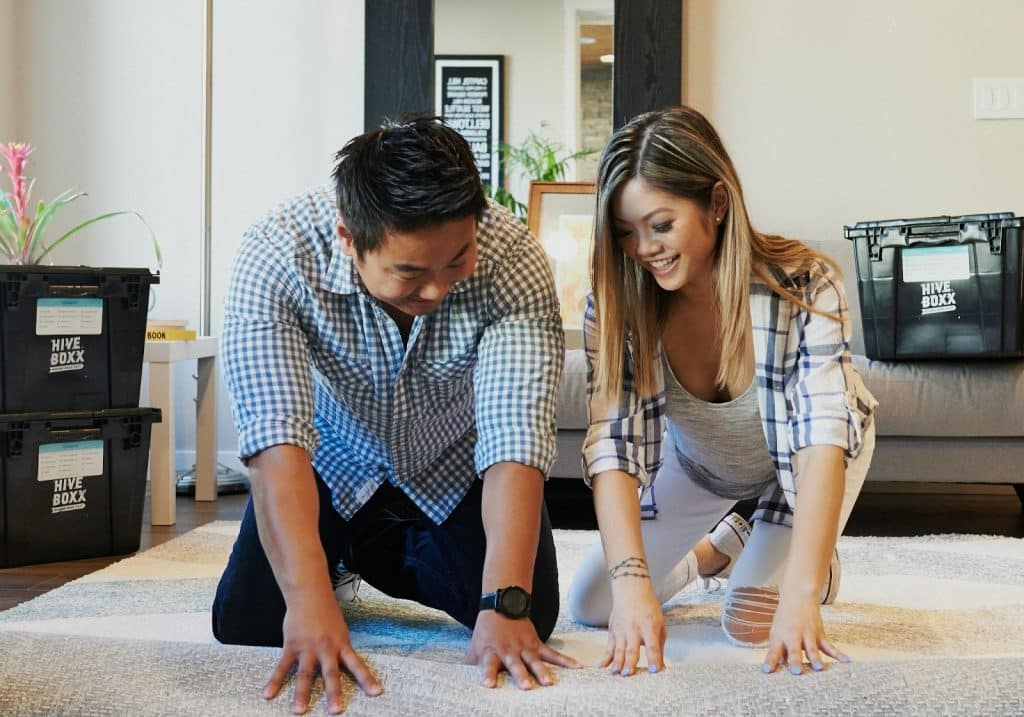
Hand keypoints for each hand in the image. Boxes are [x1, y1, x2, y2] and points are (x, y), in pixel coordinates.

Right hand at [263, 588, 382, 713]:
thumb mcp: (340, 630)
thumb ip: (340, 649)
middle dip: (334, 693)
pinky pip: (283, 666)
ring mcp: (308, 648)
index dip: (367, 679)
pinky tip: (269, 694)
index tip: (376, 693)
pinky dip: (275, 681)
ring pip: (306, 674)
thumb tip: (345, 665)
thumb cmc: (326, 612)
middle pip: (331, 673)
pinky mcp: (292, 646)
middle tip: (336, 711)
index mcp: (341, 644)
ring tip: (299, 710)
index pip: (357, 664)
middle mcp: (326, 648)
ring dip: (302, 693)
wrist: (309, 594)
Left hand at [466, 610, 580, 688]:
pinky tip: (577, 667)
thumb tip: (462, 680)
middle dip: (520, 675)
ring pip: (534, 660)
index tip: (488, 685)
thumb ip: (472, 662)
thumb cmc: (487, 630)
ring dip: (541, 671)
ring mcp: (524, 647)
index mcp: (491, 651)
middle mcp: (508, 650)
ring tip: (548, 683)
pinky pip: (551, 654)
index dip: (488, 674)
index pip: (488, 664)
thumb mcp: (476, 644)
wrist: (503, 603)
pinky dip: (564, 660)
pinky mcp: (536, 644)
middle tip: (525, 687)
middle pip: (515, 663)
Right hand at [601, 581, 665, 675]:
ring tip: (616, 673)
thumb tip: (660, 667)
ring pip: (619, 649)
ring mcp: (621, 630)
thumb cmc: (648, 608)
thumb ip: (659, 646)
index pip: (652, 646)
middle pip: (632, 648)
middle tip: (629, 674)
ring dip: (617, 662)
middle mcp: (634, 628)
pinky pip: (609, 646)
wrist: (631, 590)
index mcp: (649, 626)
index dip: (653, 659)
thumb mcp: (659, 625)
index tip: (654, 671)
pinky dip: (605, 657)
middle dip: (630, 662)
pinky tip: (602, 666)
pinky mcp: (612, 631)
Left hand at [762, 590, 848, 674]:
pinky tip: (845, 661)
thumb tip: (782, 666)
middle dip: (795, 661)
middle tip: (796, 672)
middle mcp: (793, 636)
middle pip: (794, 650)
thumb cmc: (785, 618)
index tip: (767, 671)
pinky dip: (837, 654)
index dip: (770, 661)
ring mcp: (807, 635)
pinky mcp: (819, 635)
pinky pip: (829, 646)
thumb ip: (780, 650)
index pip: (773, 651)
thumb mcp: (777, 631)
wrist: (798, 597)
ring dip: (815, 658)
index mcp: (779, 637)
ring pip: (812, 649)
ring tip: (819, 668)